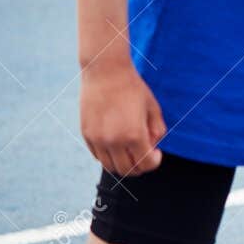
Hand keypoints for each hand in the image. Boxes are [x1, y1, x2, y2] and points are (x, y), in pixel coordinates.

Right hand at [80, 60, 165, 176]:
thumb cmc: (133, 88)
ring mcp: (97, 140)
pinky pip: (98, 156)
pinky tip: (117, 144)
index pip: (146, 164)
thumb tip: (153, 146)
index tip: (157, 152)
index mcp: (134, 135)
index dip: (155, 162)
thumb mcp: (152, 108)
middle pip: (127, 171)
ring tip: (131, 151)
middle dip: (140, 167)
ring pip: (110, 167)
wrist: (105, 73)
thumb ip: (157, 130)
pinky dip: (109, 156)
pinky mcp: (86, 135)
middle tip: (145, 154)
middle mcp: (113, 141)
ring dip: (123, 164)